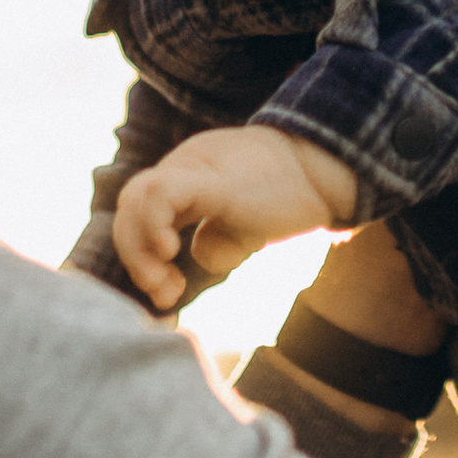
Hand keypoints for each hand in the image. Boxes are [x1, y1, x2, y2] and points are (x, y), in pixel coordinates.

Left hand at [112, 125, 358, 311]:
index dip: (140, 253)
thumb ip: (218, 236)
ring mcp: (196, 168)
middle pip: (131, 204)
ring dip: (140, 248)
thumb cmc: (291, 198)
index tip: (166, 291)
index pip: (140, 209)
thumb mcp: (246, 224)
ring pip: (138, 196)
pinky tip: (170, 251)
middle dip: (135, 256)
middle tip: (163, 292)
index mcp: (188, 176)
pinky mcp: (214, 181)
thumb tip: (198, 254)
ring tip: (166, 282)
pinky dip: (154, 224)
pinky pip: (163, 193)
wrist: (327, 171)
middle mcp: (184, 166)